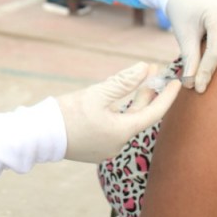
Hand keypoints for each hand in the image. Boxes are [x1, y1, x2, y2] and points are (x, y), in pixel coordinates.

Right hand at [56, 62, 179, 162]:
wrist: (39, 135)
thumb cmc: (67, 113)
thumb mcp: (98, 93)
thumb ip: (124, 81)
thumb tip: (146, 68)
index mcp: (122, 132)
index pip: (155, 113)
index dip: (167, 97)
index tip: (177, 82)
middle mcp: (118, 144)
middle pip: (140, 116)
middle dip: (147, 93)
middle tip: (152, 71)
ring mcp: (105, 148)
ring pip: (126, 121)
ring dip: (132, 101)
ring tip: (135, 81)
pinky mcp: (94, 147)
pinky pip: (113, 127)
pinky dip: (118, 112)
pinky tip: (113, 99)